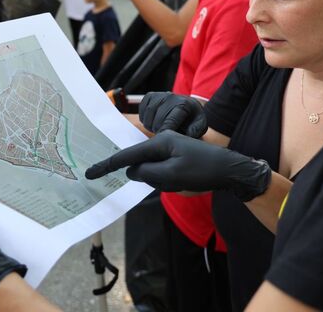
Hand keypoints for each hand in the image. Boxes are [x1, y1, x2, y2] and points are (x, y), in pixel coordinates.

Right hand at [85, 130, 270, 199]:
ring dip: (163, 180)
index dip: (108, 165)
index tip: (90, 172)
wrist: (232, 170)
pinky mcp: (176, 157)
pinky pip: (162, 171)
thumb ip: (147, 173)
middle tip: (174, 180)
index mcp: (161, 141)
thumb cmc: (203, 171)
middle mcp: (163, 141)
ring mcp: (170, 148)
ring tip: (185, 180)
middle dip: (152, 177)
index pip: (128, 155)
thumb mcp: (172, 176)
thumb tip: (131, 172)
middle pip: (142, 164)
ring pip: (152, 170)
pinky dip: (168, 180)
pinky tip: (185, 180)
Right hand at [139, 92, 206, 137]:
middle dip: (159, 131)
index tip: (163, 139)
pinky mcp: (150, 96)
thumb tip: (186, 134)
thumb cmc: (193, 120)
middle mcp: (170, 97)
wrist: (189, 107)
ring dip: (151, 126)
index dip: (165, 133)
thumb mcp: (199, 126)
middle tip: (163, 135)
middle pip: (157, 120)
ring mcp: (159, 95)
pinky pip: (141, 112)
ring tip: (159, 129)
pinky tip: (154, 121)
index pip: (170, 121)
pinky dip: (145, 119)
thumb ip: (194, 132)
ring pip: (147, 117)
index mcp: (183, 104)